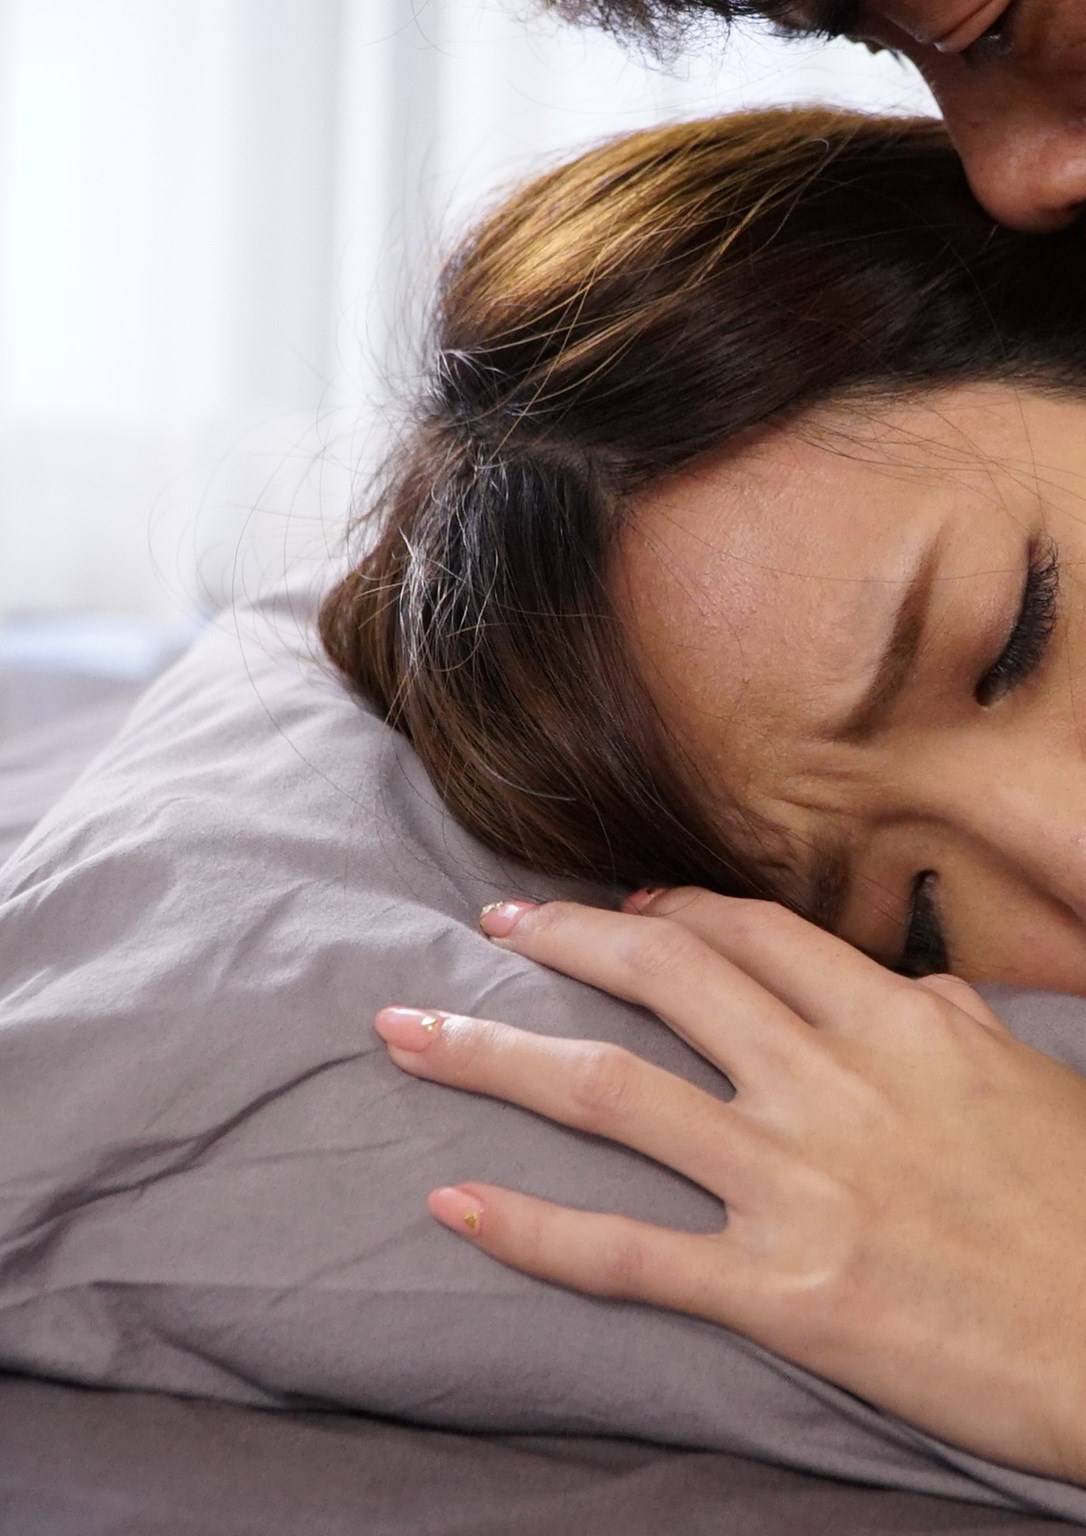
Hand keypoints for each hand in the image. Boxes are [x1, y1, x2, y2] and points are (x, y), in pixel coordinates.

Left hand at [373, 889, 1085, 1483]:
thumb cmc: (1085, 1209)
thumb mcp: (1027, 1082)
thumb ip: (951, 1022)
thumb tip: (911, 993)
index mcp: (894, 1022)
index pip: (751, 933)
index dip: (670, 908)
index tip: (621, 909)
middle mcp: (827, 1083)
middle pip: (660, 976)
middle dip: (560, 939)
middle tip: (490, 926)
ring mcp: (794, 1184)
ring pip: (611, 1091)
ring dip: (494, 1055)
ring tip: (408, 1034)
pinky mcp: (779, 1293)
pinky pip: (628, 1253)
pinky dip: (531, 1227)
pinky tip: (455, 1202)